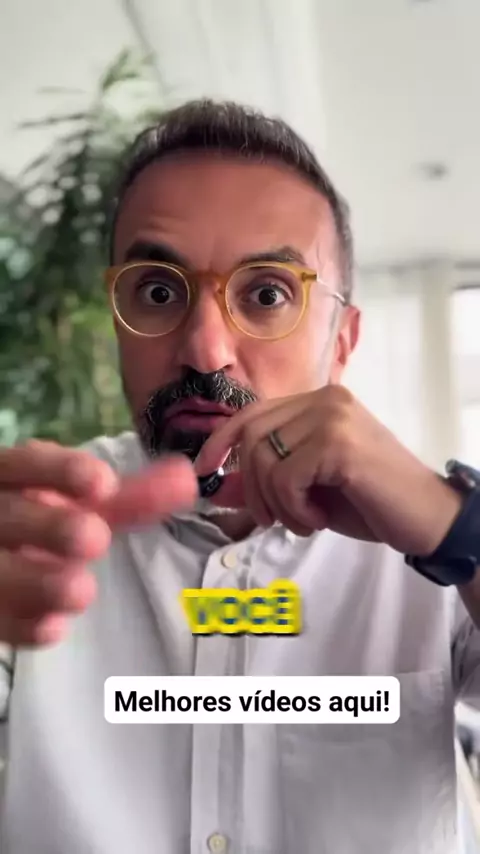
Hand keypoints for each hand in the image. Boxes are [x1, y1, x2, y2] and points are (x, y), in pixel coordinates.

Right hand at [0, 440, 196, 646]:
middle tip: (95, 539)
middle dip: (50, 526)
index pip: (23, 465)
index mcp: (9, 479)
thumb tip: (187, 480)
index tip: (104, 483)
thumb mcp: (81, 506)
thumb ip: (131, 497)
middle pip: (7, 516)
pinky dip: (19, 625)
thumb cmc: (48, 522)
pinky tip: (52, 628)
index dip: (58, 470)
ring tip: (81, 591)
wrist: (3, 561)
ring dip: (37, 581)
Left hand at [196, 385, 462, 552]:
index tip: (204, 469)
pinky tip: (318, 519)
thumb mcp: (308, 488)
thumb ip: (267, 478)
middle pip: (252, 435)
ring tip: (304, 520)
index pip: (253, 412)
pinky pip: (285, 478)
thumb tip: (217, 482)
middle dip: (250, 486)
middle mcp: (325, 399)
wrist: (425, 518)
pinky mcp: (338, 443)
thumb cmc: (369, 501)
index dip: (221, 440)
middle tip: (270, 519)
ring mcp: (333, 417)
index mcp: (319, 401)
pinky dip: (293, 509)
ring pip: (264, 459)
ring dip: (275, 504)